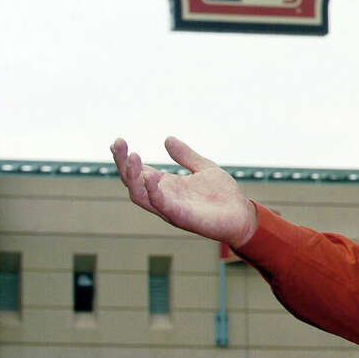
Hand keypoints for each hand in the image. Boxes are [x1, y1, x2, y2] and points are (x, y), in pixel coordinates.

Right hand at [110, 136, 257, 246]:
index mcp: (167, 186)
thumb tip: (167, 139)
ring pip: (139, 196)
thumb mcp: (203, 168)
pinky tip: (151, 176)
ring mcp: (170, 209)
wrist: (241, 214)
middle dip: (123, 164)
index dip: (125, 159)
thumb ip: (185, 156)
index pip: (138, 172)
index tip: (116, 142)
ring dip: (132, 177)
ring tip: (131, 157)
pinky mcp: (181, 217)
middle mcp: (163, 198)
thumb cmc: (223, 195)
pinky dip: (154, 192)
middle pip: (133, 183)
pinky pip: (161, 206)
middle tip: (118, 144)